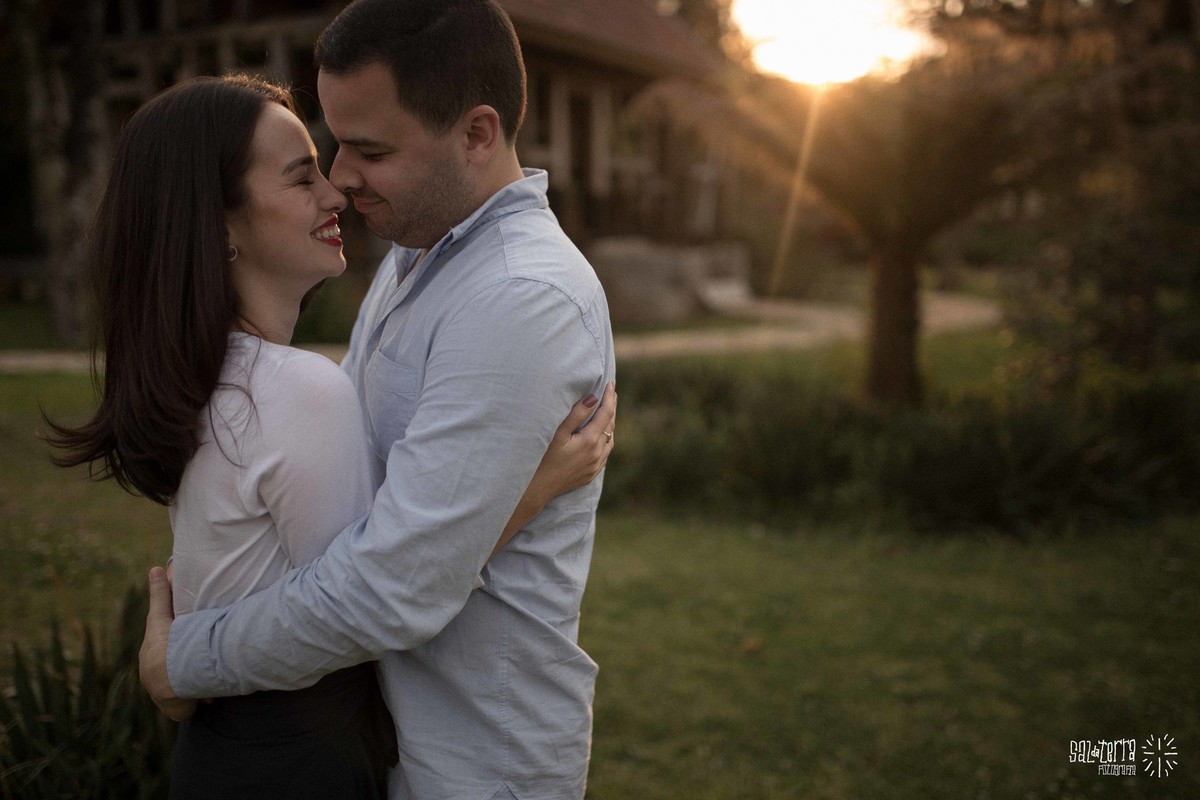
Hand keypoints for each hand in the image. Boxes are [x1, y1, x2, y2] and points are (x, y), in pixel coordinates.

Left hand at [138, 566, 197, 721]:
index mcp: (151, 657)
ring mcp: (166, 696)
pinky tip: (212, 696)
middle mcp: (155, 678)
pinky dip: (200, 701)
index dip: (178, 651)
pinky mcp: (177, 710)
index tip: (192, 648)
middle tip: (206, 664)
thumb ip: (159, 593)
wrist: (169, 672)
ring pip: (184, 690)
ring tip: (213, 681)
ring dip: (197, 686)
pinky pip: (189, 706)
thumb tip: (154, 567)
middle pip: (175, 674)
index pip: (164, 655)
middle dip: (189, 670)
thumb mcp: (161, 614)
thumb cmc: (167, 641)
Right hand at [529, 381, 617, 504]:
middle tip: (611, 392)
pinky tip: (601, 435)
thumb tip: (593, 398)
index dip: (609, 397)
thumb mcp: (557, 433)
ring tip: (607, 411)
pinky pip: (605, 453)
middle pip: (610, 425)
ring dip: (610, 424)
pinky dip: (606, 440)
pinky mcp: (591, 474)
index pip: (606, 413)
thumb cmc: (542, 457)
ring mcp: (595, 465)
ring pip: (610, 440)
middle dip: (611, 407)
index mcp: (589, 441)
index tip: (610, 384)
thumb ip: (576, 414)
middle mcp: (596, 454)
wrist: (537, 489)